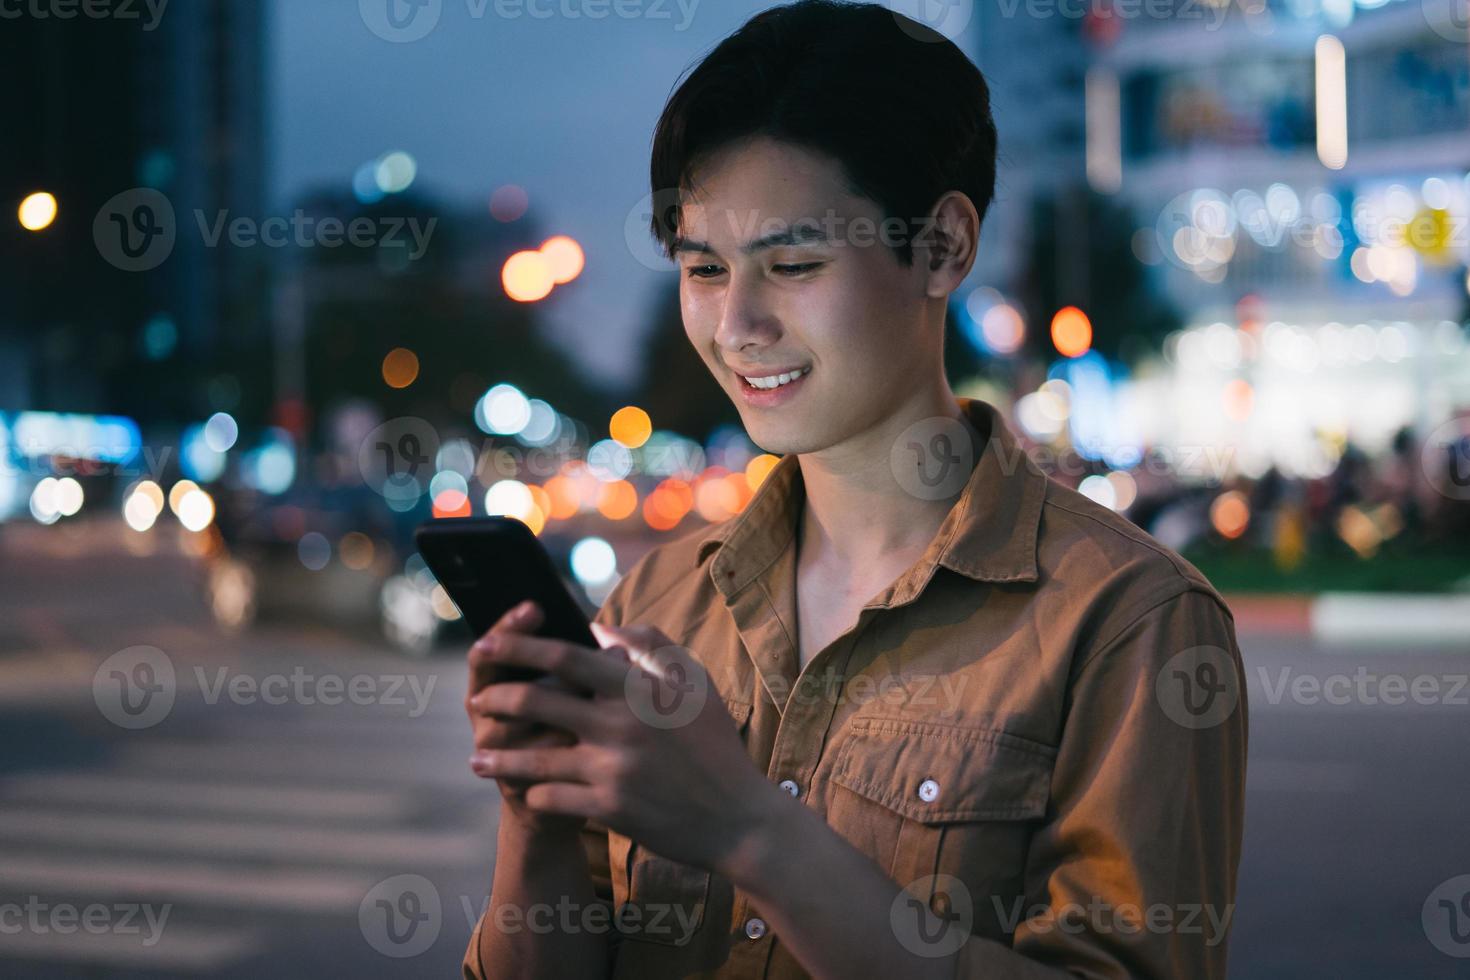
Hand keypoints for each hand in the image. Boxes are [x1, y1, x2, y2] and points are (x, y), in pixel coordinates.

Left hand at [466, 622, 784, 874]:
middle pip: (539, 701)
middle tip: (477, 701)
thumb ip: (651, 646)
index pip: (567, 656)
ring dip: (499, 756)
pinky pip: (552, 799)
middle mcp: (622, 725)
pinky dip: (534, 793)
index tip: (491, 640)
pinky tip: (524, 791)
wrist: (738, 818)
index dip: (522, 646)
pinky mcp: (610, 809)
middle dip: (497, 698)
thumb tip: (603, 628)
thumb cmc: (715, 745)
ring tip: (477, 756)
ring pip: (535, 757)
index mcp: (639, 689)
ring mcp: (614, 769)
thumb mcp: (695, 683)